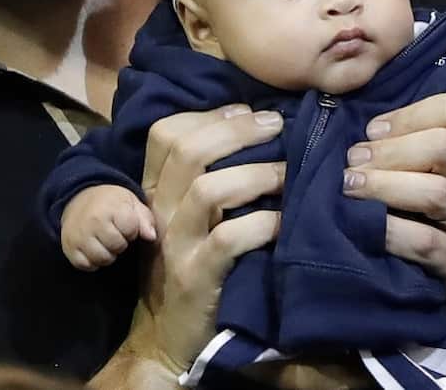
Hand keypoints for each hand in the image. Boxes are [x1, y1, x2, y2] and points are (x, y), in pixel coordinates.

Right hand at [60, 184, 156, 270]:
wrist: (77, 198)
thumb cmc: (110, 202)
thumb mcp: (131, 202)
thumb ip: (145, 218)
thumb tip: (151, 236)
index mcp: (111, 207)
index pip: (131, 230)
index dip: (132, 230)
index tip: (125, 224)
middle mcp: (93, 221)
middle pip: (117, 246)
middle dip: (120, 243)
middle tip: (115, 234)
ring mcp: (79, 235)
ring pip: (102, 259)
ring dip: (108, 254)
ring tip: (105, 242)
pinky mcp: (69, 247)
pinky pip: (85, 265)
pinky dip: (92, 261)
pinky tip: (94, 249)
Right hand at [118, 104, 284, 377]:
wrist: (174, 336)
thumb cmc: (196, 263)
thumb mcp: (192, 216)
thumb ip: (210, 174)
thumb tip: (258, 125)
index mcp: (155, 190)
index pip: (164, 133)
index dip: (209, 114)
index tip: (248, 110)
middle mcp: (159, 212)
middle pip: (188, 151)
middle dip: (238, 131)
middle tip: (278, 126)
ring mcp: (176, 245)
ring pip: (208, 190)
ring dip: (256, 174)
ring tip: (289, 172)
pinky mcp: (197, 278)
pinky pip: (228, 240)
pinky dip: (262, 224)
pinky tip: (284, 221)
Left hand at [341, 93, 445, 333]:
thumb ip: (429, 147)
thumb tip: (367, 131)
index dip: (407, 115)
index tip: (372, 131)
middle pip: (441, 145)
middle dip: (388, 150)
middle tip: (353, 161)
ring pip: (434, 192)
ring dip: (383, 185)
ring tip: (350, 186)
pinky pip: (423, 241)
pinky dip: (387, 230)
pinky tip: (363, 224)